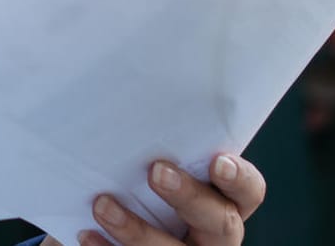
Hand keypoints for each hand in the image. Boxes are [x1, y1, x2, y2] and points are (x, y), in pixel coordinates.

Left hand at [44, 154, 266, 245]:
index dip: (239, 179)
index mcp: (225, 200)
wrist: (114, 216)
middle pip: (220, 222)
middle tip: (157, 172)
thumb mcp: (157, 162)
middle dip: (188, 197)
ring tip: (102, 205)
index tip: (217, 161)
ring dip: (137, 230)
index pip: (249, 191)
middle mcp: (214, 233)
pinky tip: (86, 233)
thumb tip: (129, 102)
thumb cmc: (141, 177)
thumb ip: (161, 146)